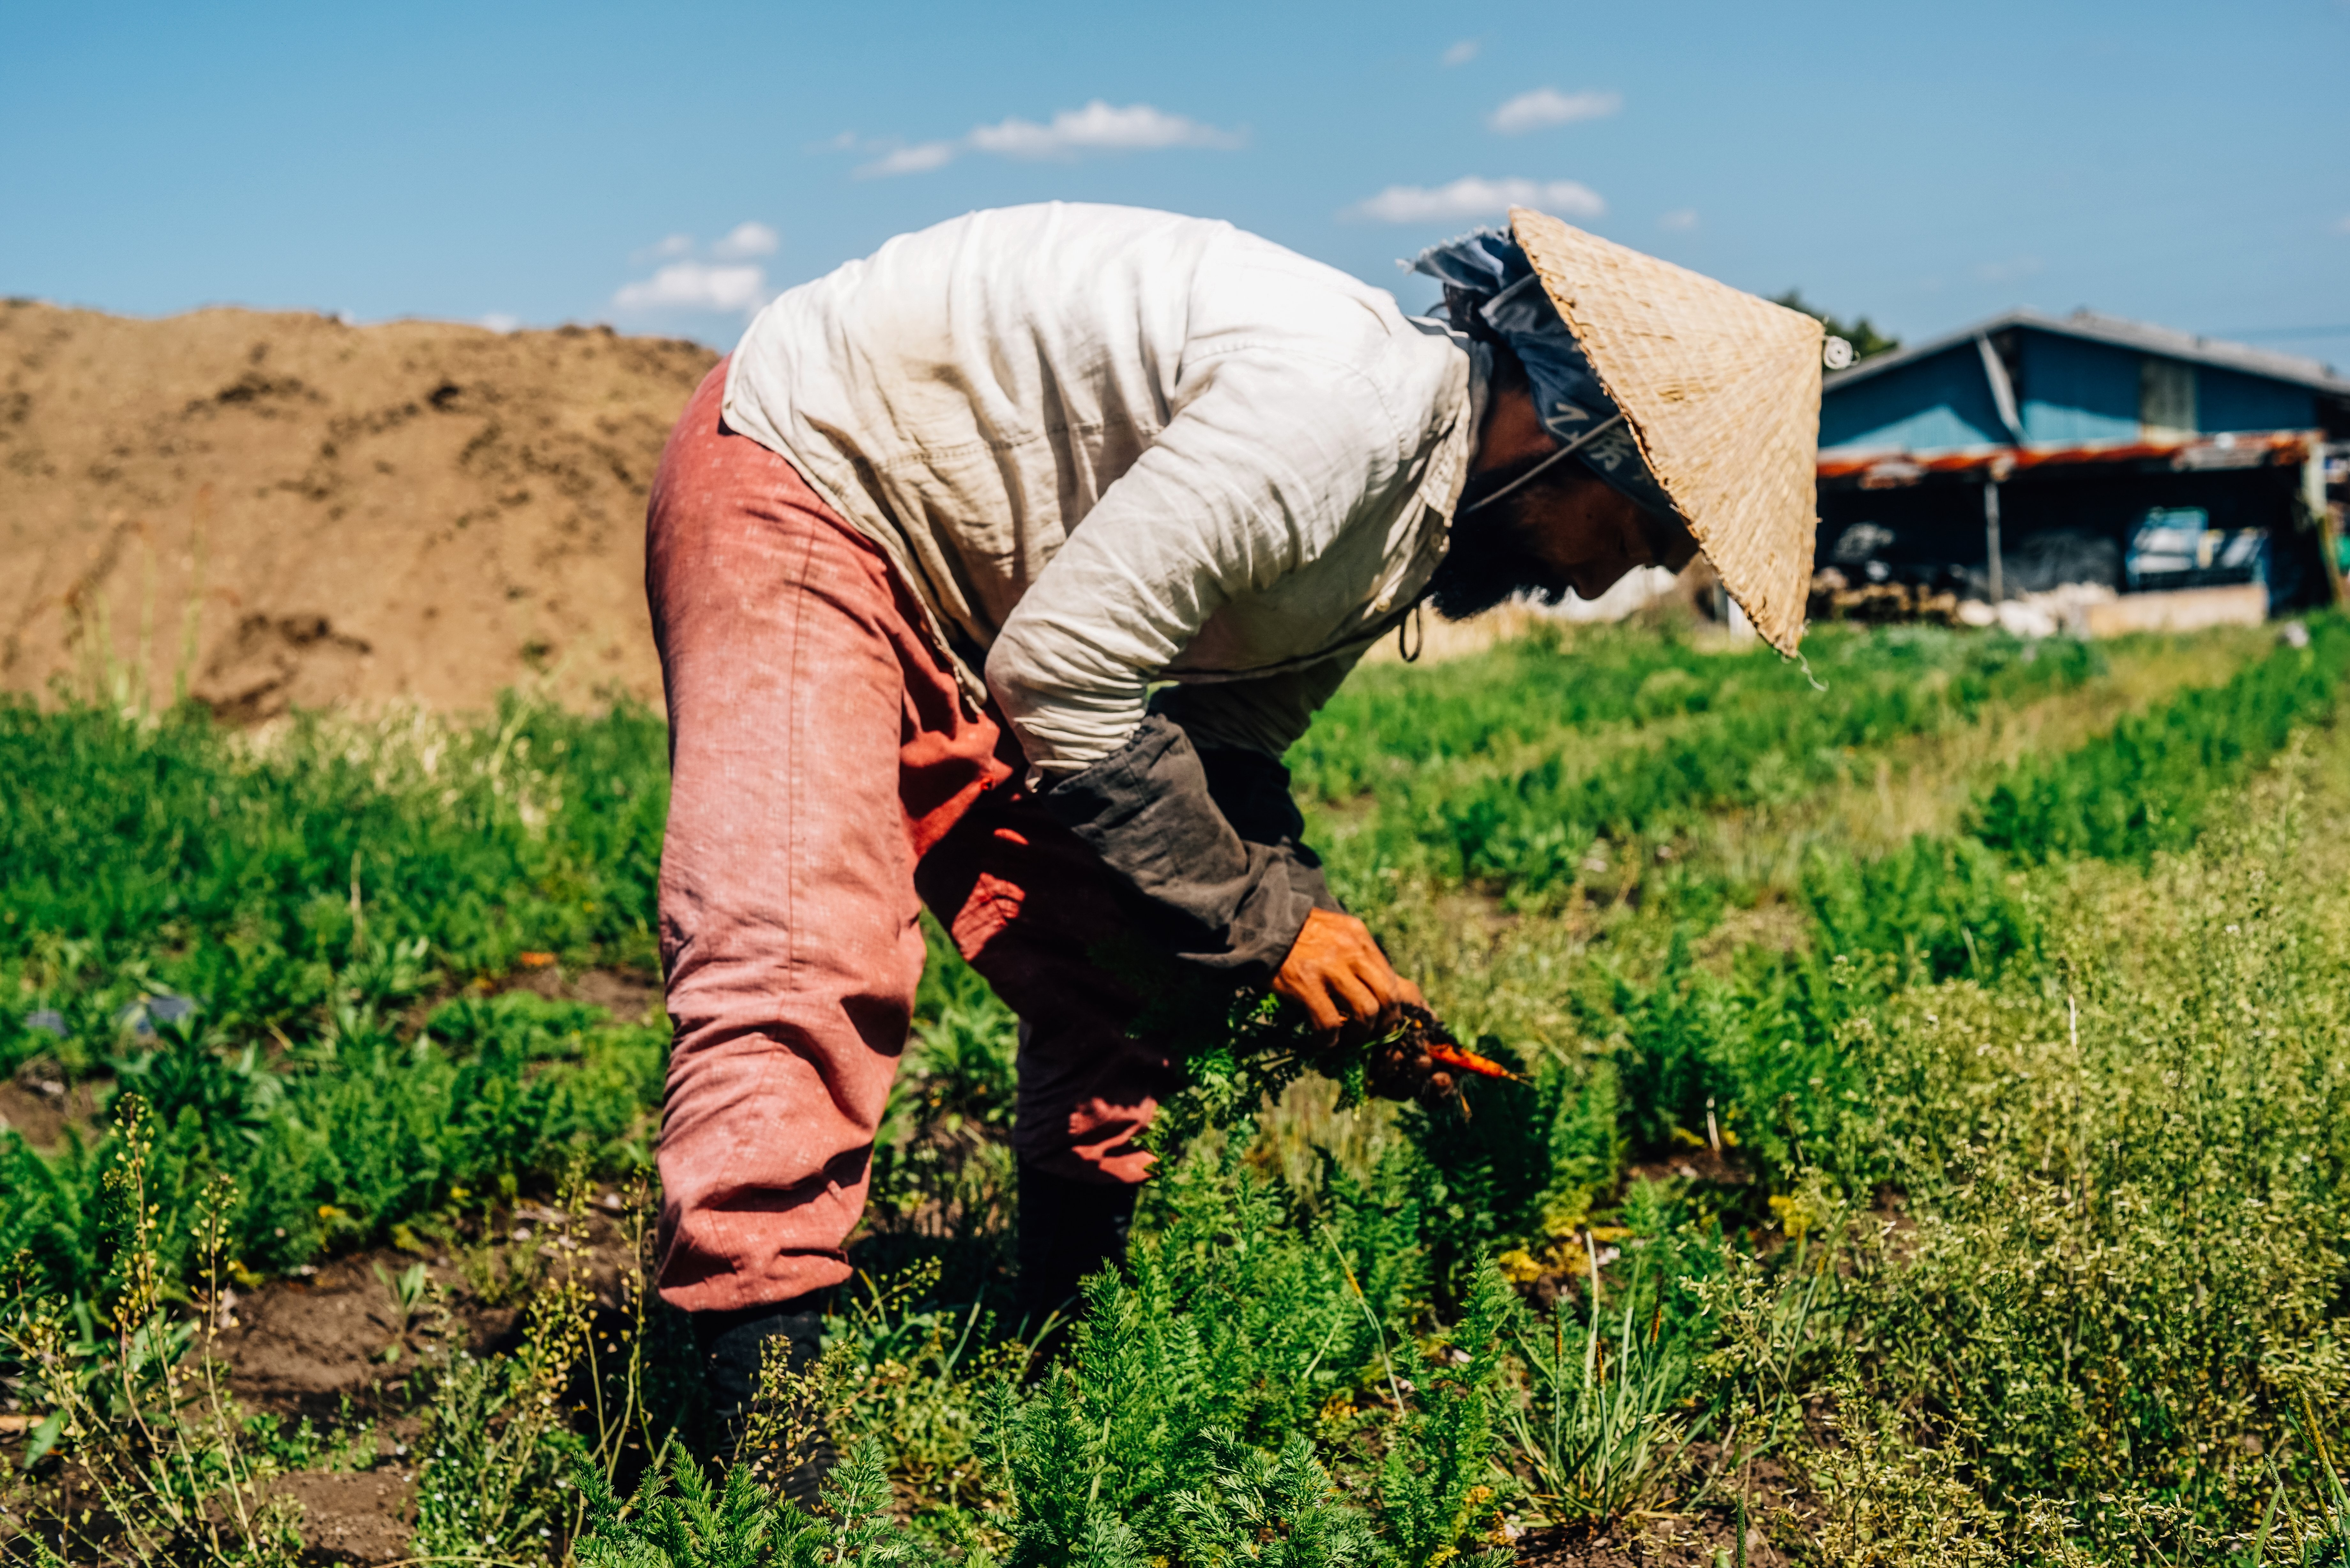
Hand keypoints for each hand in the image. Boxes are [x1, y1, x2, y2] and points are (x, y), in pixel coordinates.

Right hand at [1272, 908, 1425, 1043]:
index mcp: (1359, 936)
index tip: (1379, 1021)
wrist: (1255, 922)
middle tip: (1371, 1037)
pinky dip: (1328, 1040)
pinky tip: (1321, 1043)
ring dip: (1359, 1035)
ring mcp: (1329, 966)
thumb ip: (1352, 952)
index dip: (1390, 1007)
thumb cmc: (1292, 932)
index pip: (1390, 977)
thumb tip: (1368, 986)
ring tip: (1346, 1042)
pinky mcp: (1305, 983)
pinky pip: (1329, 1022)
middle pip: (1387, 996)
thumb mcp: (1332, 930)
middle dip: (1384, 1025)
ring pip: (1366, 1011)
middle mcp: (1351, 949)